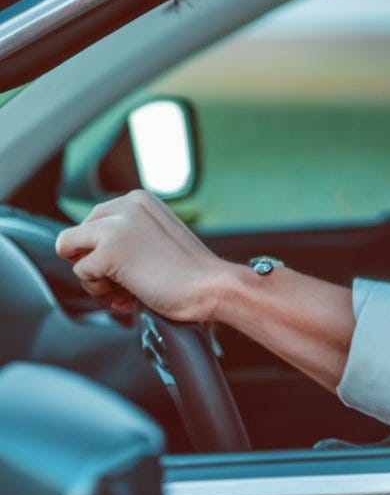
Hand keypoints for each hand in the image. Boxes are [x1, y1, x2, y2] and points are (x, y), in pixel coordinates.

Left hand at [55, 190, 228, 320]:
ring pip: (71, 252)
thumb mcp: (156, 235)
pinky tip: (127, 295)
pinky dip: (100, 290)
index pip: (93, 219)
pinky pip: (81, 274)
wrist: (212, 287)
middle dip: (92, 261)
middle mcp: (125, 206)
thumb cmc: (191, 272)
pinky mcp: (109, 251)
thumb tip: (86, 248)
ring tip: (125, 291)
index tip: (127, 266)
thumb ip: (128, 231)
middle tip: (122, 282)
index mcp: (138, 199)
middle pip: (77, 234)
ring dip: (94, 278)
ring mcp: (116, 227)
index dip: (101, 249)